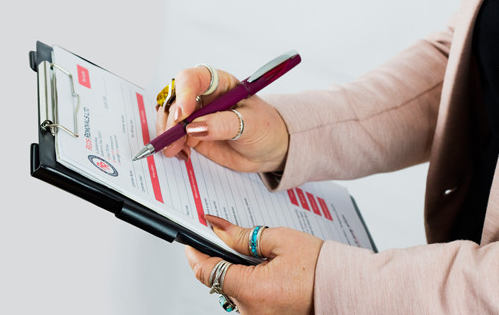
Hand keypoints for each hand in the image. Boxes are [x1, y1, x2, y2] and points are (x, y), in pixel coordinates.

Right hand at [155, 66, 288, 172]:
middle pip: (174, 98)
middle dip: (170, 119)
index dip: (183, 94)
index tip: (182, 115)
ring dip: (168, 134)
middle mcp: (203, 96)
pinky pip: (173, 136)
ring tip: (176, 150)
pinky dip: (172, 145)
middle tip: (175, 138)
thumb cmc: (265, 128)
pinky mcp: (192, 133)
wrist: (269, 149)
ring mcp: (196, 115)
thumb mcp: (250, 124)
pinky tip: (182, 154)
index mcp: (220, 83)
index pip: (193, 79)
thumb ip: (223, 124)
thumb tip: (194, 128)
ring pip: (169, 117)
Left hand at [185, 215, 323, 314]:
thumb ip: (242, 236)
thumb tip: (217, 229)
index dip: (195, 253)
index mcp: (252, 290)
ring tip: (260, 258)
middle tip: (235, 242)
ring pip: (232, 290)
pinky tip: (265, 272)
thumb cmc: (319, 266)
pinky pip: (246, 300)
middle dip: (222, 260)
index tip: (191, 241)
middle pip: (219, 281)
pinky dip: (249, 284)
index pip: (207, 272)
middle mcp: (251, 312)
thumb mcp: (279, 240)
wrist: (345, 287)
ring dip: (237, 272)